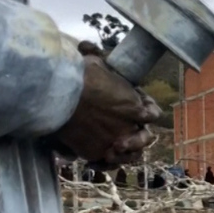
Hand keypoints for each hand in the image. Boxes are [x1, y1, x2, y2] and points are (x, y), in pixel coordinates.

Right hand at [53, 46, 161, 168]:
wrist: (61, 95)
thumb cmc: (80, 75)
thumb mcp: (96, 63)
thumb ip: (101, 64)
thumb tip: (86, 48)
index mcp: (135, 106)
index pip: (152, 114)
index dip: (146, 110)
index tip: (138, 106)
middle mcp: (129, 127)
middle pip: (145, 137)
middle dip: (140, 134)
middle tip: (132, 131)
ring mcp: (114, 142)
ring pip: (132, 154)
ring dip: (128, 151)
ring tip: (119, 148)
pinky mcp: (97, 153)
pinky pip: (108, 164)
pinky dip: (106, 164)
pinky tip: (101, 161)